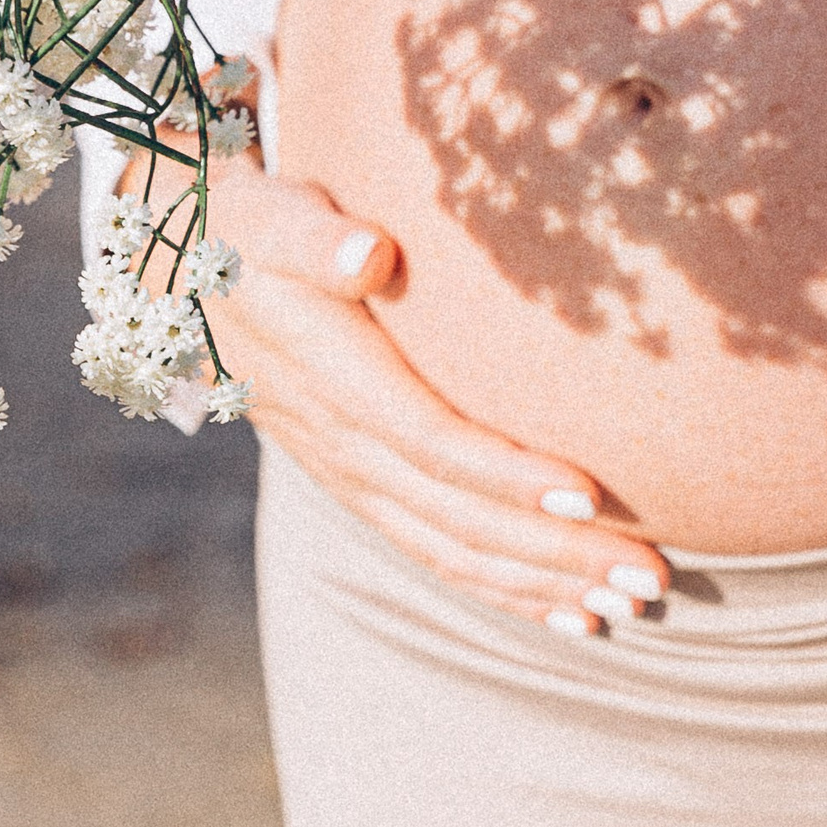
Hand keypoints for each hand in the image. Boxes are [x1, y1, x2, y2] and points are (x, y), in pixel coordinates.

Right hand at [120, 153, 671, 631]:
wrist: (180, 272)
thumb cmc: (247, 225)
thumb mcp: (267, 214)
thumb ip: (316, 235)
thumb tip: (369, 253)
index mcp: (327, 372)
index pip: (427, 436)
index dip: (505, 471)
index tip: (588, 493)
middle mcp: (338, 439)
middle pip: (454, 513)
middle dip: (551, 552)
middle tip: (647, 576)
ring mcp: (346, 471)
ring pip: (447, 546)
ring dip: (539, 584)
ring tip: (630, 608)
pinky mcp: (357, 482)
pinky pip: (430, 549)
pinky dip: (501, 586)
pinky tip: (568, 611)